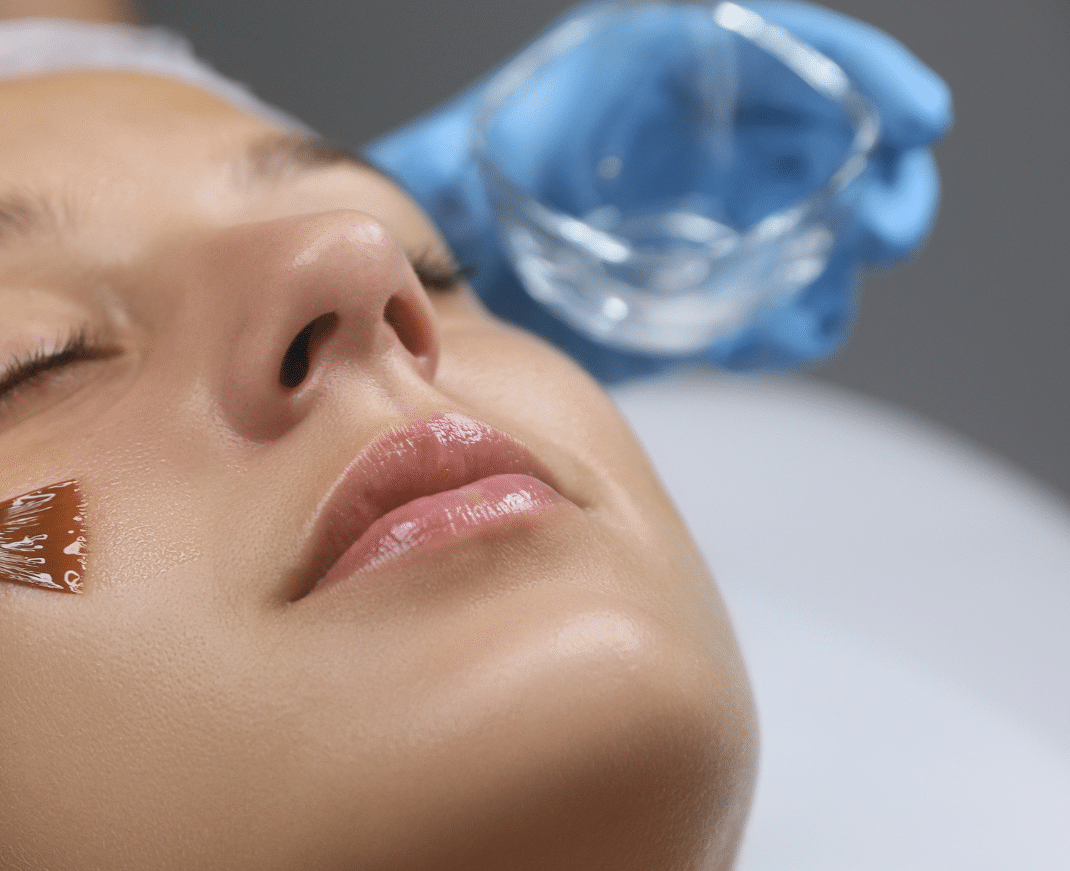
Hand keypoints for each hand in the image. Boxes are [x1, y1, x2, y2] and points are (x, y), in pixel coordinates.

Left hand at [365, 0, 950, 382]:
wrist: (435, 262)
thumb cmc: (446, 188)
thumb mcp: (451, 160)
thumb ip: (457, 168)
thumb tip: (450, 182)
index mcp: (660, 74)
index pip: (789, 52)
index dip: (863, 74)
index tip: (915, 119)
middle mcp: (699, 141)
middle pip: (826, 145)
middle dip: (875, 183)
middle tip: (886, 228)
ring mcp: (709, 217)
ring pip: (810, 232)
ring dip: (833, 264)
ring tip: (820, 297)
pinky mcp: (697, 292)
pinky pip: (763, 308)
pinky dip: (778, 325)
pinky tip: (765, 337)